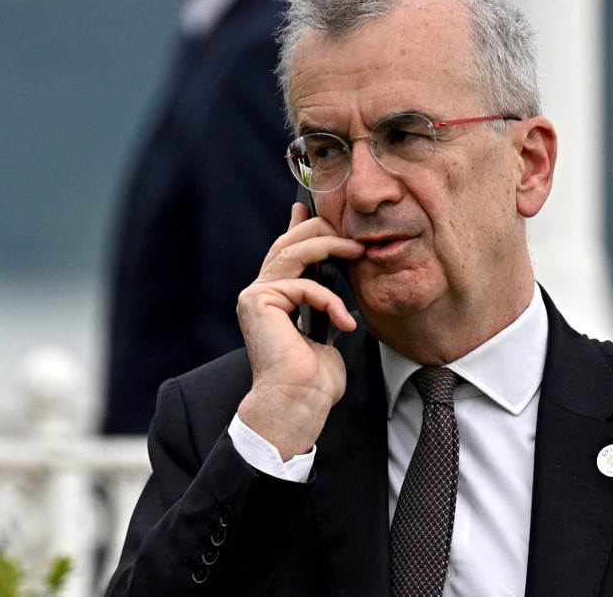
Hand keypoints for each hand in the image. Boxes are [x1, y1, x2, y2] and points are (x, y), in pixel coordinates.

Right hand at [236, 203, 364, 460]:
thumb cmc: (313, 382)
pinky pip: (303, 284)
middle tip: (353, 237)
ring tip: (357, 252)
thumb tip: (334, 288)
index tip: (310, 207)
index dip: (298, 226)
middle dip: (322, 231)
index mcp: (271, 300)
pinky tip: (345, 322)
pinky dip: (330, 299)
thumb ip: (323, 306)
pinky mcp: (258, 302)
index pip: (286, 252)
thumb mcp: (325, 332)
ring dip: (330, 247)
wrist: (297, 406)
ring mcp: (255, 297)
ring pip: (293, 253)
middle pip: (288, 244)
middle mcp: (258, 294)